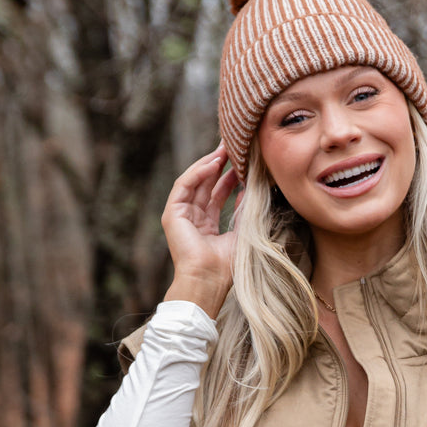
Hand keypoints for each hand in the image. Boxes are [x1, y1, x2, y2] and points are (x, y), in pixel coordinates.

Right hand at [161, 143, 239, 316]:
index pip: (217, 194)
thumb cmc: (226, 265)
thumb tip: (254, 188)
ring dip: (209, 163)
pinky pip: (185, 185)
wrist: (208, 280)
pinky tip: (214, 162)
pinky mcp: (172, 213)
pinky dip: (199, 172)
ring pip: (195, 181)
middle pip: (205, 184)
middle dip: (219, 164)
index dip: (229, 177)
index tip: (242, 162)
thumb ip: (245, 210)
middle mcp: (192, 218)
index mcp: (206, 225)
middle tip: (234, 145)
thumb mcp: (241, 232)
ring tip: (225, 148)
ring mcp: (181, 215)